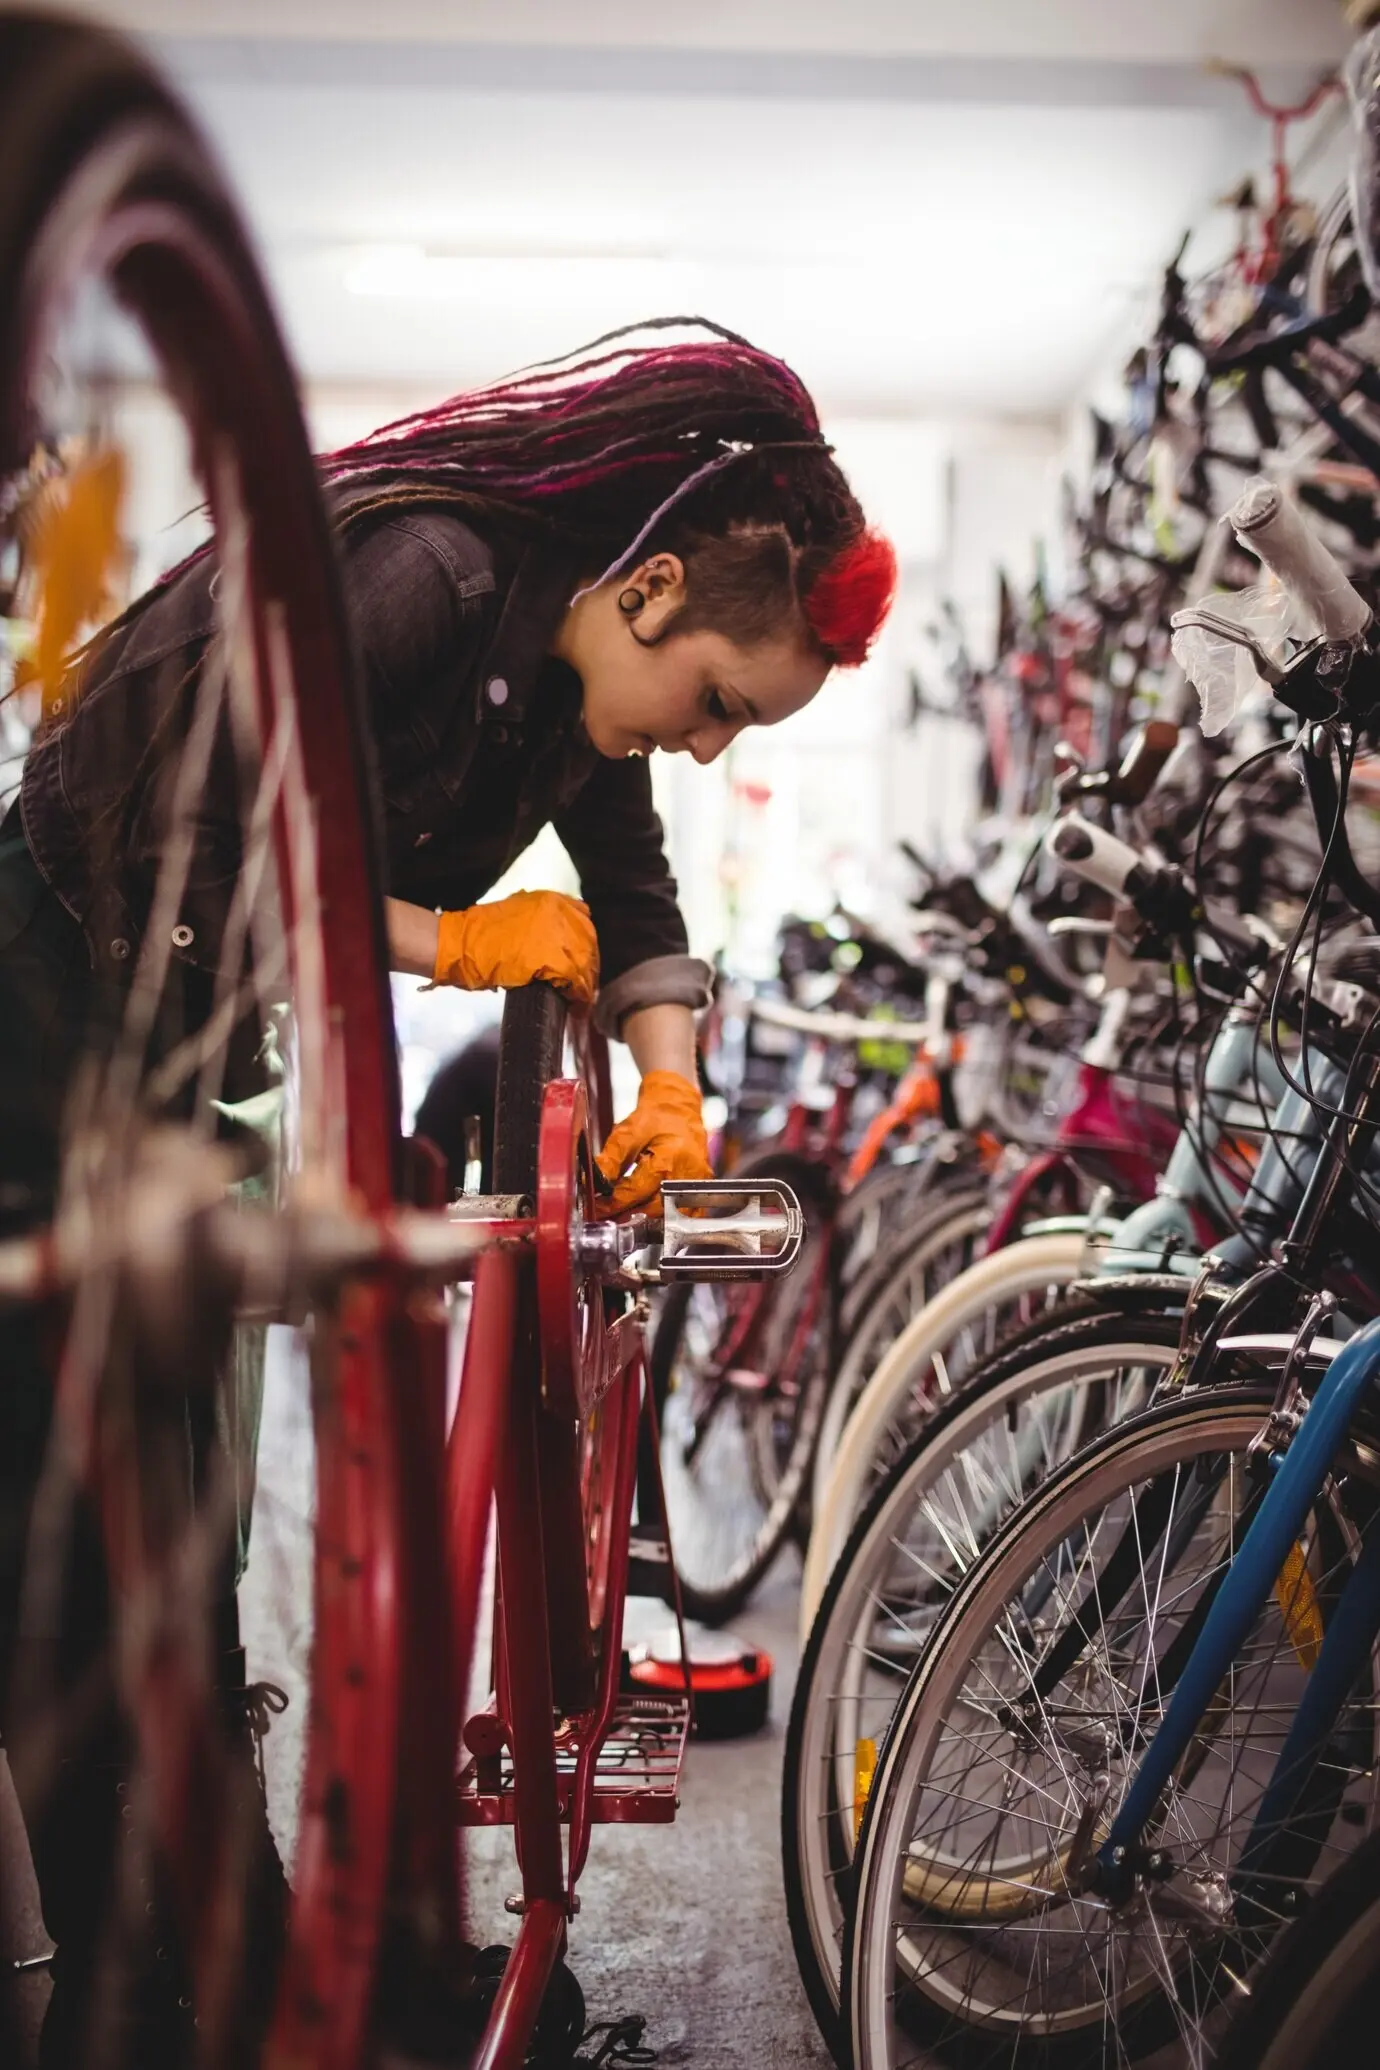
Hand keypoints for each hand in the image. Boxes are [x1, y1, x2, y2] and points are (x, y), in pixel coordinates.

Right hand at [432, 891, 598, 1004]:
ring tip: (581, 1002)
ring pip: (585, 963)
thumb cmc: (481, 935)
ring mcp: (558, 934)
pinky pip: (576, 980)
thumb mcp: (518, 917)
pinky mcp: (553, 959)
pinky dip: (578, 996)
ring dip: (585, 985)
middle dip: (588, 969)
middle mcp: (560, 913)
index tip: (583, 965)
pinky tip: (575, 1006)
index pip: (584, 923)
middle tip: (585, 990)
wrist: (460, 945)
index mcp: (552, 901)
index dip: (585, 948)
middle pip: (588, 945)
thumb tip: (559, 947)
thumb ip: (541, 925)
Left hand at [595, 1069, 710, 1215]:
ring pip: (666, 1216)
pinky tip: (644, 1211)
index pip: (635, 1192)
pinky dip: (662, 1217)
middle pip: (652, 1209)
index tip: (596, 1209)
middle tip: (605, 1214)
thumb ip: (612, 1158)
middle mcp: (686, 1176)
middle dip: (625, 1214)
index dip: (612, 1204)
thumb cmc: (657, 1118)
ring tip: (620, 1213)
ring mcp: (696, 1185)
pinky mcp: (699, 1190)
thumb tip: (595, 1183)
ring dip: (642, 1217)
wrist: (680, 1111)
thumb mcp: (628, 1132)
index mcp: (668, 1159)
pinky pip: (681, 1214)